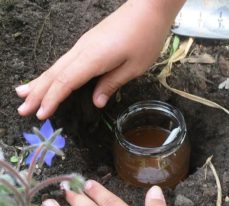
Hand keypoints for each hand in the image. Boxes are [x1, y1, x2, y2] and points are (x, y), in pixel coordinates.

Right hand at [16, 0, 175, 119]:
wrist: (149, 7)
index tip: (41, 115)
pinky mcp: (88, 43)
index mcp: (93, 58)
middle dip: (37, 93)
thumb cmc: (145, 38)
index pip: (65, 82)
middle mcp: (82, 50)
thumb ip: (111, 84)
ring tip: (23, 93)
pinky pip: (65, 61)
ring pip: (57, 66)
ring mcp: (83, 45)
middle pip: (55, 74)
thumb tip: (96, 102)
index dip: (52, 99)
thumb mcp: (133, 67)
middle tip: (22, 109)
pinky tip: (48, 78)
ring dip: (39, 82)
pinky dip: (52, 73)